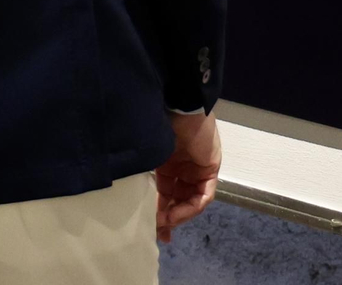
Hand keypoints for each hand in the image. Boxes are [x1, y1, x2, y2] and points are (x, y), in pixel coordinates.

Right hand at [155, 112, 220, 242]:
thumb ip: (144, 172)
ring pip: (191, 201)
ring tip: (166, 225)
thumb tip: (131, 192)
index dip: (159, 211)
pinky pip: (203, 195)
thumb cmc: (159, 124)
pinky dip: (192, 207)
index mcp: (168, 165)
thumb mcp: (149, 153)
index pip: (165, 193)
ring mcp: (198, 171)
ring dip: (179, 215)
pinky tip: (178, 213)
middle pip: (178, 200)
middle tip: (160, 234)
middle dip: (170, 219)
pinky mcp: (210, 171)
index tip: (151, 228)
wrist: (178, 107)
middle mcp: (183, 170)